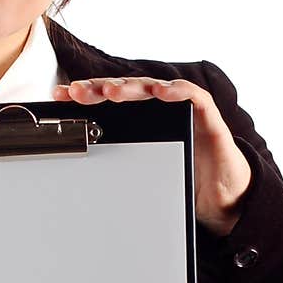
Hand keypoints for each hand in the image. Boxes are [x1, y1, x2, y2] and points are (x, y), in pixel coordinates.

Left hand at [52, 76, 251, 235]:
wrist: (222, 195)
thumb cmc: (183, 176)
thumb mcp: (143, 169)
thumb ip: (118, 161)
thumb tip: (75, 171)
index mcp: (142, 118)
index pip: (109, 99)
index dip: (85, 94)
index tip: (60, 97)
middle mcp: (160, 107)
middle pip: (126, 89)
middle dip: (99, 89)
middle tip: (78, 92)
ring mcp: (182, 108)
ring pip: (153, 88)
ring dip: (131, 87)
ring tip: (112, 92)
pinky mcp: (207, 115)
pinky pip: (192, 96)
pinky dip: (176, 91)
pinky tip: (161, 92)